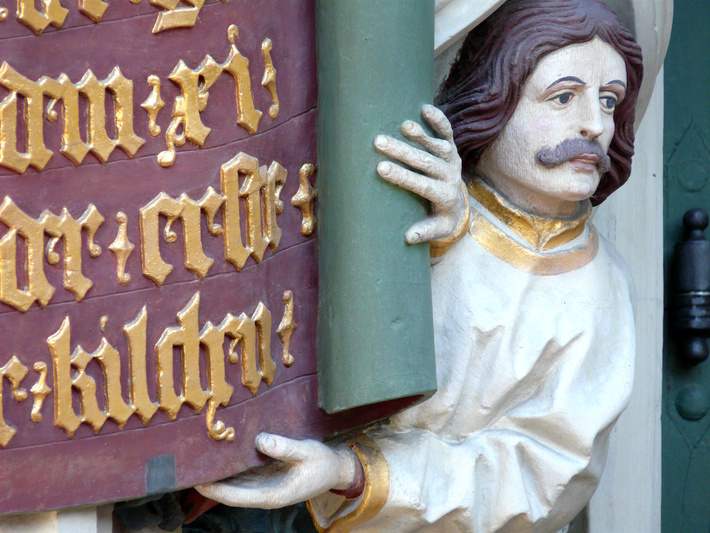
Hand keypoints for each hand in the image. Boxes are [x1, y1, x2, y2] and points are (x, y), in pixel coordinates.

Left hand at [195, 433, 359, 508]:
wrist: (336, 468)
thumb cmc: (323, 463)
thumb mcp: (307, 453)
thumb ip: (284, 448)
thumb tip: (260, 440)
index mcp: (273, 494)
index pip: (236, 496)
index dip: (215, 490)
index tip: (196, 480)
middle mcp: (264, 492)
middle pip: (230, 490)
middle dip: (210, 480)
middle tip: (188, 463)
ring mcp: (264, 485)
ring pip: (234, 482)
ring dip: (218, 472)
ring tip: (198, 456)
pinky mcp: (266, 475)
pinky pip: (243, 473)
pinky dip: (230, 465)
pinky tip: (220, 452)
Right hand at [374, 104, 463, 244]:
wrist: (458, 204)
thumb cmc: (440, 218)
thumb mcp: (437, 230)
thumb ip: (425, 232)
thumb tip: (409, 237)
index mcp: (445, 195)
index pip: (422, 184)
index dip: (402, 176)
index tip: (381, 169)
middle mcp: (451, 175)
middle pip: (427, 162)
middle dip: (403, 152)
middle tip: (379, 142)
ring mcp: (453, 159)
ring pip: (437, 145)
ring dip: (420, 134)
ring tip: (401, 125)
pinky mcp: (452, 147)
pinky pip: (447, 131)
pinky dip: (439, 119)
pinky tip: (424, 108)